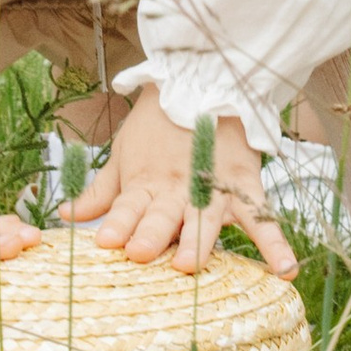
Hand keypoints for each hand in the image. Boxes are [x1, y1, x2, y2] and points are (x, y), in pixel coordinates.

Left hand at [60, 81, 294, 276]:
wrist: (202, 80)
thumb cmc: (157, 124)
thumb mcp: (123, 153)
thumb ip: (101, 192)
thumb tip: (65, 215)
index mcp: (146, 183)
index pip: (128, 208)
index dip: (117, 223)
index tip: (105, 241)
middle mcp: (178, 189)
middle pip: (163, 216)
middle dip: (151, 234)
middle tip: (140, 252)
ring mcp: (213, 188)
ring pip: (205, 220)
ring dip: (196, 241)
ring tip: (189, 263)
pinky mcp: (244, 185)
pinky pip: (263, 219)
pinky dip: (275, 245)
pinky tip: (284, 270)